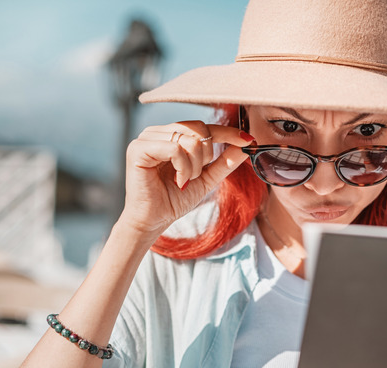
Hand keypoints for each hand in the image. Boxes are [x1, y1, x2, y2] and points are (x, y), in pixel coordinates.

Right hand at [118, 120, 253, 235]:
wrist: (153, 221)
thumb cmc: (174, 200)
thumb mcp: (206, 178)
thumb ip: (225, 161)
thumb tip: (247, 144)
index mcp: (171, 135)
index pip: (204, 126)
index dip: (227, 132)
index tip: (248, 140)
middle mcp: (158, 132)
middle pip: (199, 129)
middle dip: (206, 157)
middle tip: (194, 176)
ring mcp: (146, 138)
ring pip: (189, 140)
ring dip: (194, 166)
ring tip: (184, 181)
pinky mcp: (138, 148)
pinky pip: (174, 148)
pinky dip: (183, 168)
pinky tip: (178, 181)